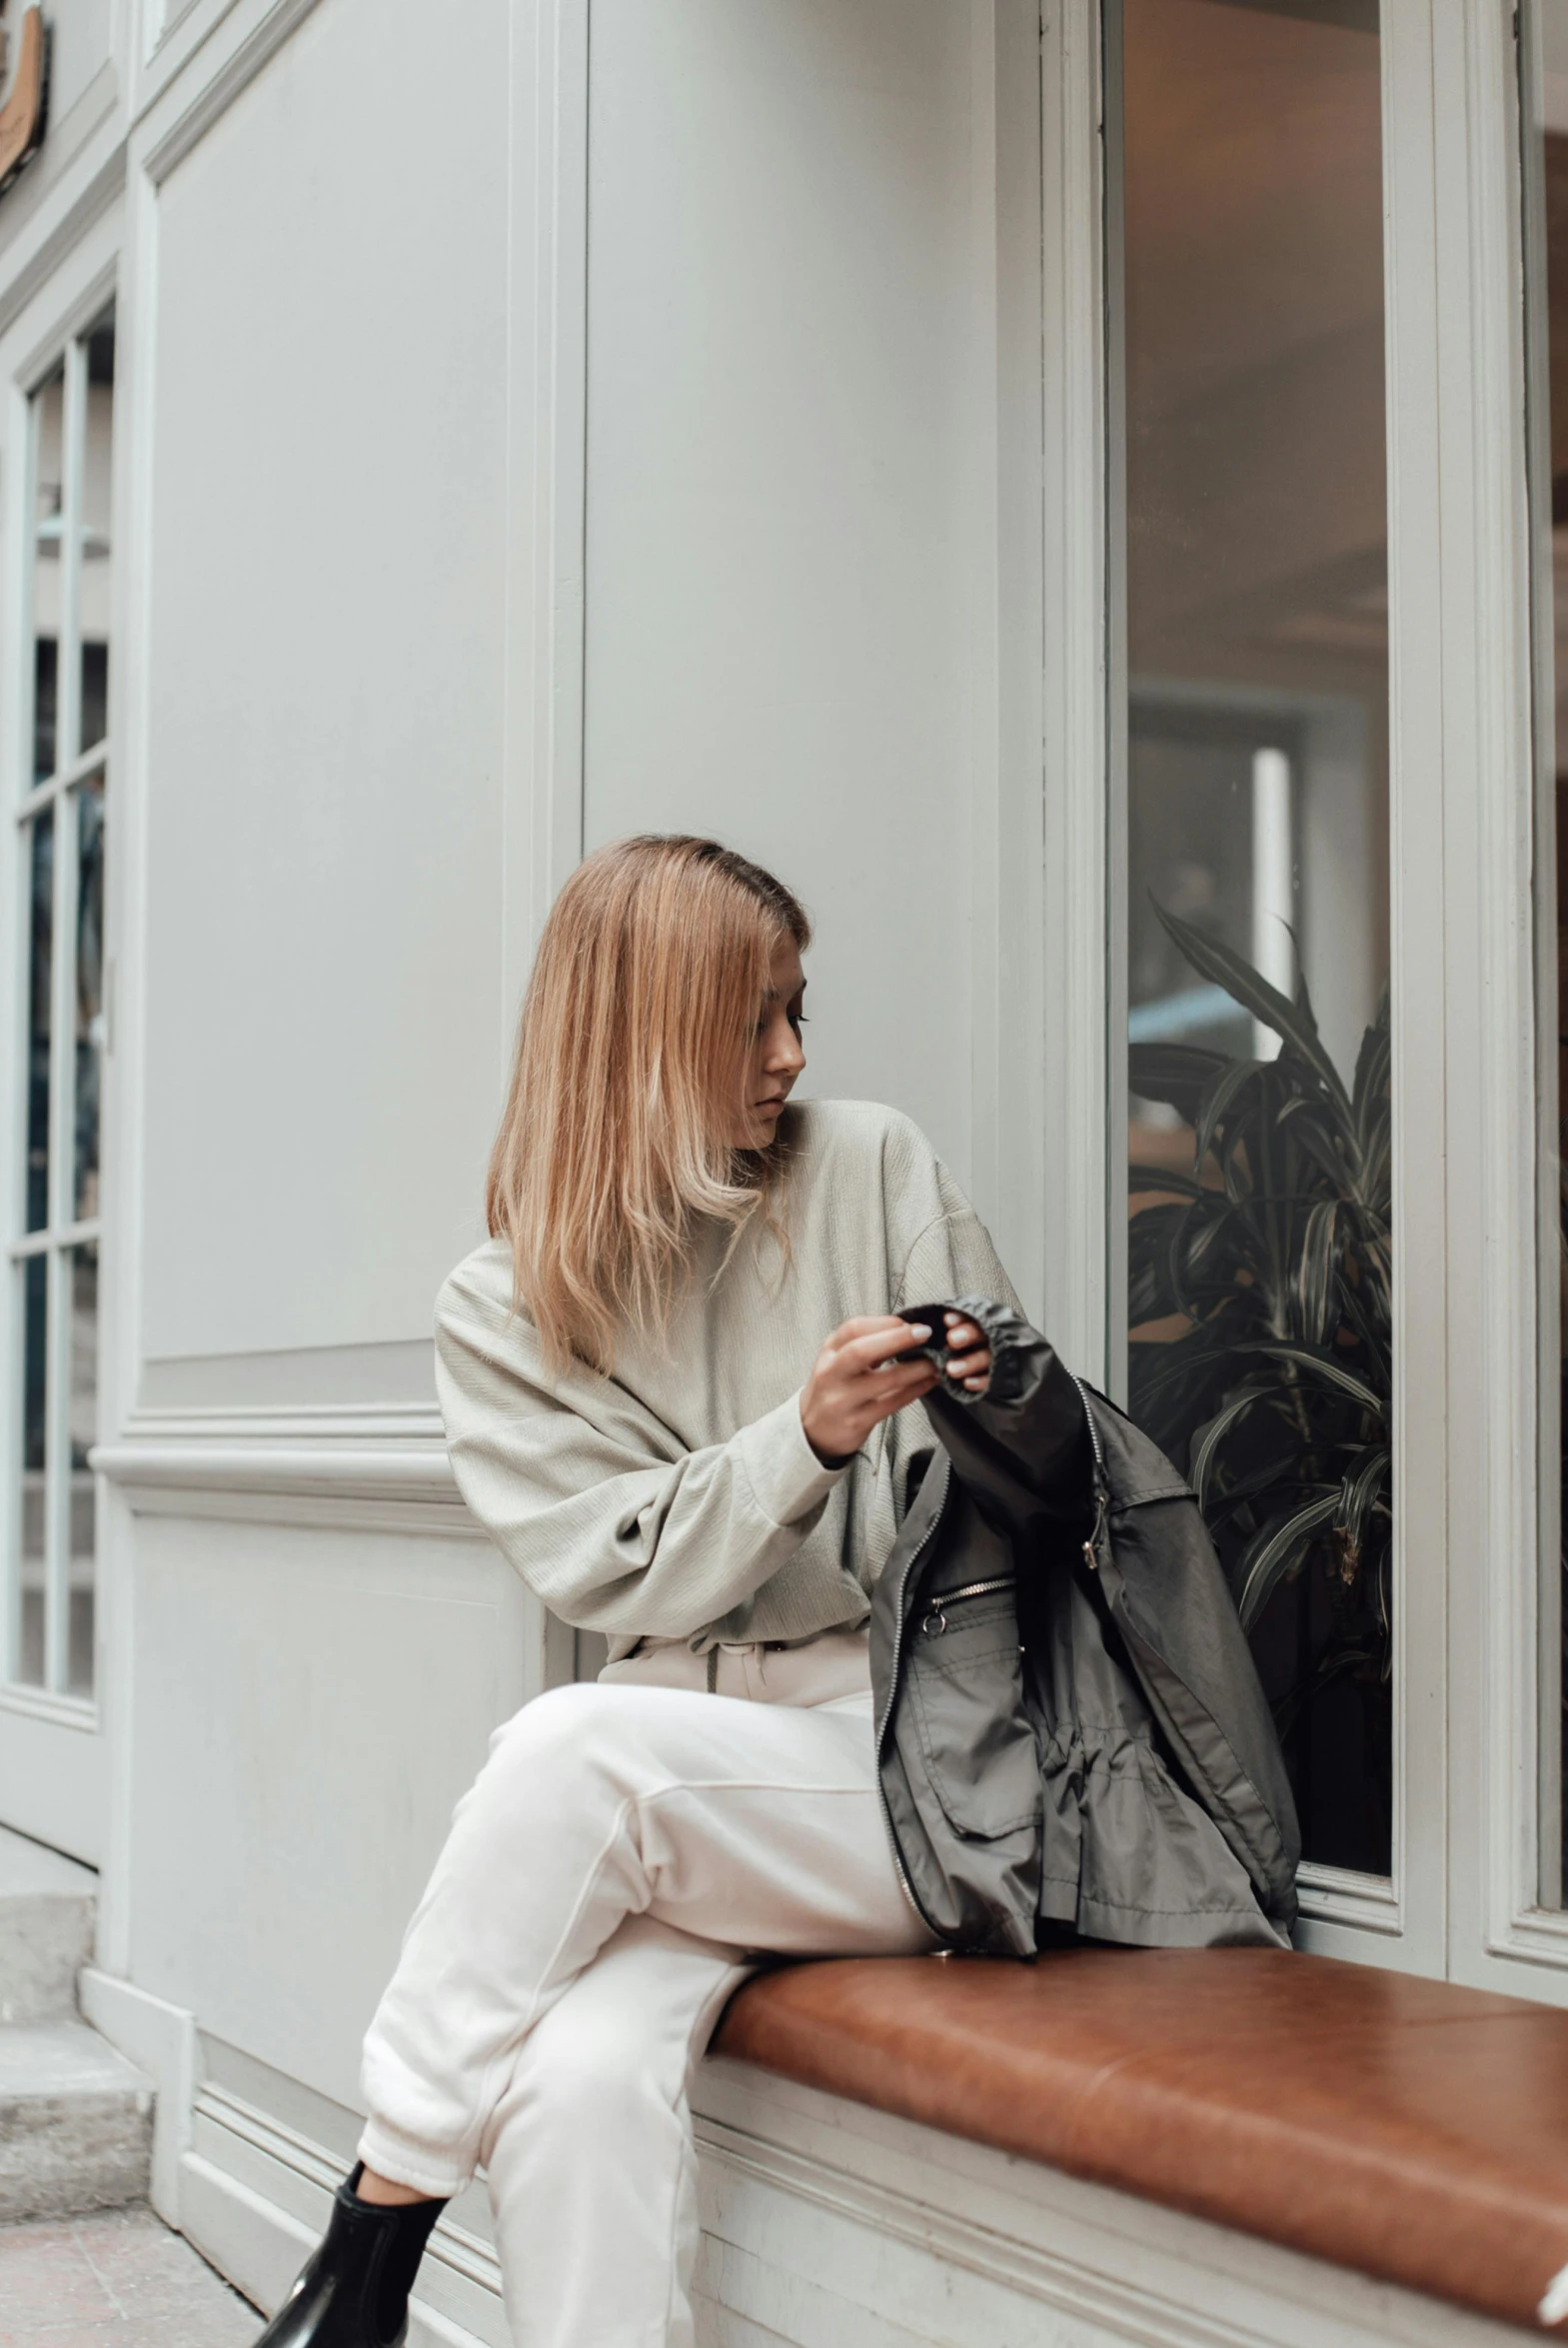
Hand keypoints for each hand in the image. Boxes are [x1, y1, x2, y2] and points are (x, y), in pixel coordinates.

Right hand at [799, 1317, 938, 1463]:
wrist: (813, 1430)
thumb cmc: (834, 1388)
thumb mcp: (838, 1360)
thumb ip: (865, 1343)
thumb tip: (906, 1328)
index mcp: (829, 1352)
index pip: (853, 1329)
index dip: (884, 1323)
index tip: (910, 1321)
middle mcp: (832, 1374)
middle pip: (861, 1351)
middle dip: (897, 1339)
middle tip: (925, 1333)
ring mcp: (843, 1400)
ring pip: (885, 1380)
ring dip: (916, 1368)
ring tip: (936, 1361)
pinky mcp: (857, 1422)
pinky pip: (893, 1403)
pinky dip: (915, 1390)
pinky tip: (929, 1381)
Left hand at [942, 1311, 991, 1394]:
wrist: (988, 1372)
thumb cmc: (959, 1347)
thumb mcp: (952, 1333)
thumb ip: (941, 1328)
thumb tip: (915, 1326)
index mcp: (979, 1321)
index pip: (972, 1314)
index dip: (961, 1317)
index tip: (946, 1320)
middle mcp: (990, 1336)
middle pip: (983, 1332)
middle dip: (968, 1334)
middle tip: (952, 1340)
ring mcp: (997, 1356)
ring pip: (987, 1356)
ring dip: (970, 1362)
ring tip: (951, 1369)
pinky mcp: (999, 1377)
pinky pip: (992, 1379)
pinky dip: (980, 1381)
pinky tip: (967, 1383)